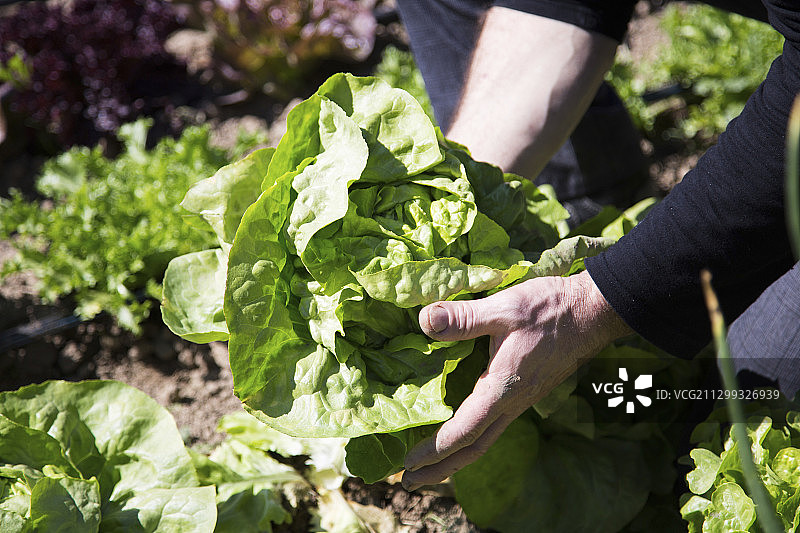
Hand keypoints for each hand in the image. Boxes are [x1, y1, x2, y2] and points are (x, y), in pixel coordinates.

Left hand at [401, 270, 630, 490]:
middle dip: (440, 469)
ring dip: (455, 457)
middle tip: (409, 481)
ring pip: (485, 439)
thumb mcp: (504, 307)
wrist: (593, 313)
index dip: (434, 451)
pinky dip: (471, 437)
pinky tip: (462, 428)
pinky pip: (494, 425)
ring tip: (429, 466)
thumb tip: (426, 321)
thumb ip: (464, 318)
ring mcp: (522, 400)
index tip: (408, 464)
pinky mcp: (526, 392)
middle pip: (473, 449)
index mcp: (502, 389)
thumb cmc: (550, 309)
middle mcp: (512, 403)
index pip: (464, 432)